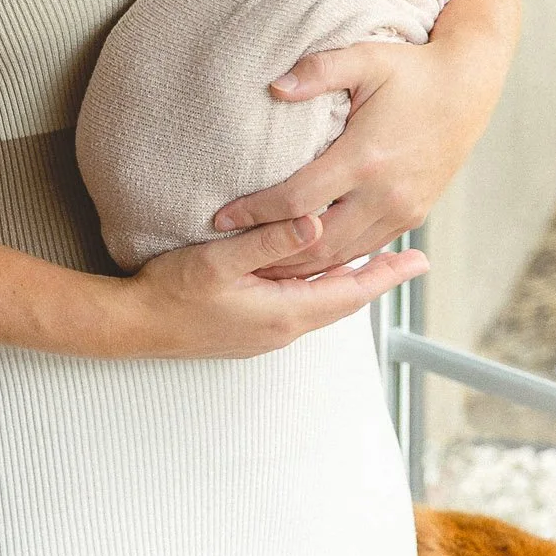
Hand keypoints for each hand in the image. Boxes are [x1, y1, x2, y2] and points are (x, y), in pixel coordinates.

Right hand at [122, 213, 426, 357]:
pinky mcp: (252, 329)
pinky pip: (301, 307)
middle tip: (409, 258)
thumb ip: (269, 241)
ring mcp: (268, 332)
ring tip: (373, 260)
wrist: (135, 326)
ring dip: (349, 282)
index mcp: (285, 312)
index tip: (419, 260)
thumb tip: (317, 223)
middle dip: (377, 277)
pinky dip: (321, 288)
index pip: (351, 291)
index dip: (387, 275)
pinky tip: (317, 272)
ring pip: (323, 304)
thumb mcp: (220, 260)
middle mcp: (284, 328)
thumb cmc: (172, 293)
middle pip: (344, 300)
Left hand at [211, 33, 502, 278]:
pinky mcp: (413, 215)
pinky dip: (333, 260)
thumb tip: (274, 87)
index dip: (254, 213)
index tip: (220, 218)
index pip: (297, 199)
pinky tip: (304, 261)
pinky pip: (365, 249)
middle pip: (316, 242)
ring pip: (342, 255)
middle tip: (229, 255)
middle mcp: (385, 194)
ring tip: (258, 265)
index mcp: (366, 157)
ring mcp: (402, 210)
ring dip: (300, 266)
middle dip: (271, 252)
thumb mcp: (365, 57)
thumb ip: (318, 71)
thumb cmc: (410, 69)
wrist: (466, 88)